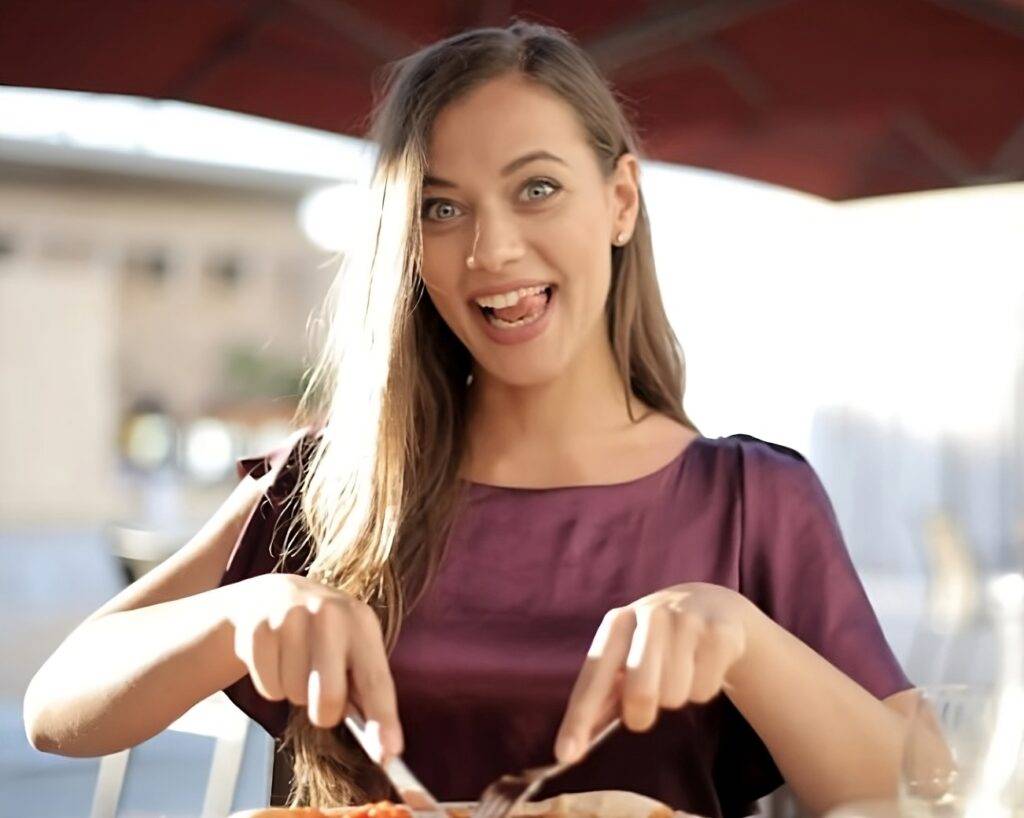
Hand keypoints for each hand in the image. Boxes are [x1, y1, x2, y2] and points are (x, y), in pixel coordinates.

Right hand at [227, 572, 402, 756]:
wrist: (275, 596)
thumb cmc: (325, 635)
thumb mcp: (352, 647)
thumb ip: (366, 691)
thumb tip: (384, 747)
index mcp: (361, 621)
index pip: (375, 679)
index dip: (383, 719)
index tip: (389, 753)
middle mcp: (329, 614)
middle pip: (329, 697)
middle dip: (325, 712)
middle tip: (321, 695)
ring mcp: (290, 617)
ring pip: (294, 695)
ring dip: (295, 692)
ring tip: (297, 663)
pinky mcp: (257, 629)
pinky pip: (267, 689)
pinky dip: (272, 686)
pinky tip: (277, 659)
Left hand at [554, 582, 753, 763]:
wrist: (709, 605)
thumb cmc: (655, 644)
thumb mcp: (624, 657)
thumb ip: (600, 699)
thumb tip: (569, 750)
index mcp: (618, 622)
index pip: (594, 675)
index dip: (579, 717)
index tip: (565, 755)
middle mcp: (651, 615)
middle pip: (641, 693)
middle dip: (639, 716)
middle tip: (642, 714)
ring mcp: (688, 621)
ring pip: (676, 696)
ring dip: (675, 699)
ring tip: (677, 676)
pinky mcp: (720, 633)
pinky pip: (705, 690)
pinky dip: (702, 690)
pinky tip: (702, 667)